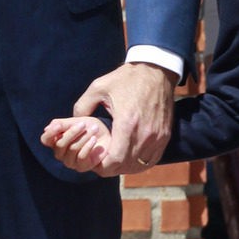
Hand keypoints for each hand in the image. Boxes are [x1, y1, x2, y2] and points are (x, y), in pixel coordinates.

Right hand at [41, 115, 112, 171]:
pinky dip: (88, 147)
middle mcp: (61, 153)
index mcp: (56, 140)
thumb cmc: (90, 128)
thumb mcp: (78, 122)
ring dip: (83, 138)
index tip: (58, 125)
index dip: (50, 133)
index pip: (46, 140)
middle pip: (60, 144)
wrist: (108, 136)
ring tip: (94, 129)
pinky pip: (81, 157)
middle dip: (72, 132)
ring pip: (71, 150)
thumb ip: (63, 124)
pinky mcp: (82, 167)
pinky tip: (94, 140)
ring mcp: (70, 162)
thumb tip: (47, 128)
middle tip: (83, 124)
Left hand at [71, 61, 175, 175]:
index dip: (102, 165)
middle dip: (111, 168)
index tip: (94, 161)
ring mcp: (157, 137)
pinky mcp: (165, 136)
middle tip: (100, 162)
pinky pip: (152, 159)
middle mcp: (145, 134)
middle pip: (126, 166)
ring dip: (125, 167)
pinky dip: (140, 162)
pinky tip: (130, 158)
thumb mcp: (98, 88)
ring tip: (113, 160)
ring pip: (139, 165)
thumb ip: (82, 107)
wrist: (156, 70)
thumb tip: (73, 123)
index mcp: (127, 124)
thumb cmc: (126, 78)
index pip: (115, 160)